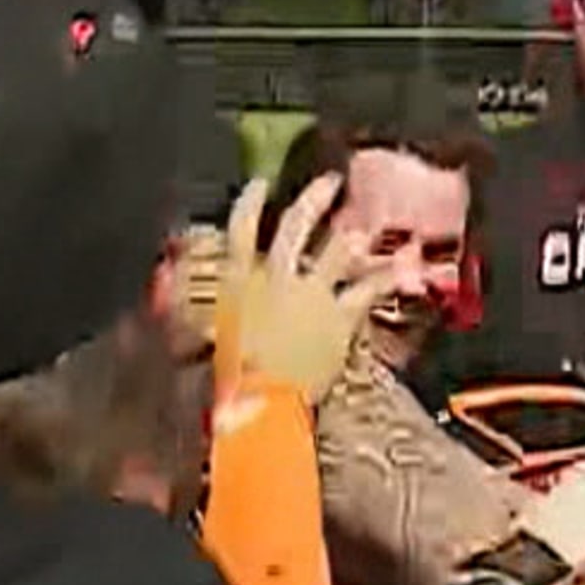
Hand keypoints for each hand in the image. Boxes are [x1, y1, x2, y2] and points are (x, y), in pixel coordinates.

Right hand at [215, 175, 395, 407]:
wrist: (265, 402)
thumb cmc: (234, 378)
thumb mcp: (214, 338)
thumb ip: (210, 314)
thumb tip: (184, 308)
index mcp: (239, 281)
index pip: (241, 229)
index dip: (249, 203)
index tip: (259, 185)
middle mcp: (277, 279)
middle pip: (295, 227)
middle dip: (312, 200)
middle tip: (329, 182)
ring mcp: (312, 295)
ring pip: (336, 252)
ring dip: (351, 238)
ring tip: (363, 228)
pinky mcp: (340, 317)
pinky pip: (367, 290)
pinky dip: (385, 277)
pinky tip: (400, 268)